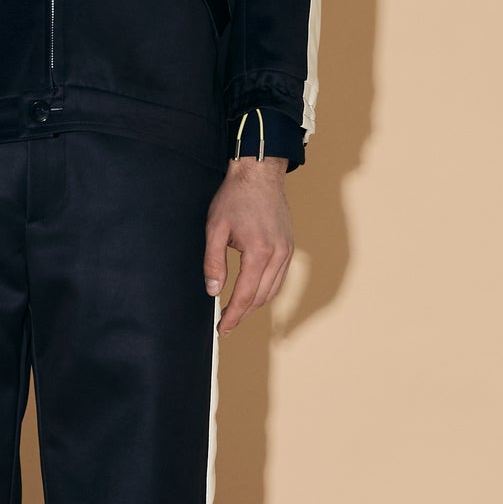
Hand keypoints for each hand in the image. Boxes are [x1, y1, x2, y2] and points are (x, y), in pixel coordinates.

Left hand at [204, 156, 292, 333]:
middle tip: (225, 324)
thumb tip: (213, 291)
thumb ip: (213, 262)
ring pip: (272, 292)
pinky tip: (252, 294)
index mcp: (258, 251)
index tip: (222, 329)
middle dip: (242, 315)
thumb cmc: (235, 198)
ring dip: (254, 305)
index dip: (232, 316)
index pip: (244, 295)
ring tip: (236, 312)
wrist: (259, 175)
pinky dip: (266, 292)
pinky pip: (279, 279)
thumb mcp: (215, 229)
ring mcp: (287, 251)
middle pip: (260, 298)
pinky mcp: (289, 247)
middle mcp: (278, 255)